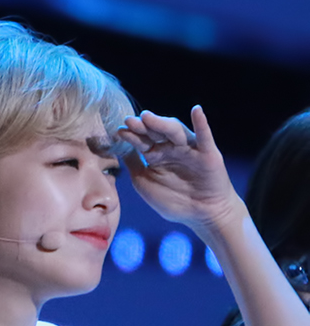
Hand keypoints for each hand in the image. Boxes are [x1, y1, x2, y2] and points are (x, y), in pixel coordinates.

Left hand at [118, 107, 242, 233]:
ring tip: (146, 117)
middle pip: (156, 133)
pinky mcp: (208, 154)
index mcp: (156, 155)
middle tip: (129, 121)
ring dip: (161, 123)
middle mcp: (172, 149)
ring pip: (176, 132)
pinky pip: (205, 136)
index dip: (131, 135)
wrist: (201, 215)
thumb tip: (118, 147)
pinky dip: (201, 123)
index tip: (119, 131)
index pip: (142, 141)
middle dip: (143, 126)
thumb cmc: (172, 199)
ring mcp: (190, 149)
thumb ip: (133, 164)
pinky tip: (196, 110)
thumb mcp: (144, 181)